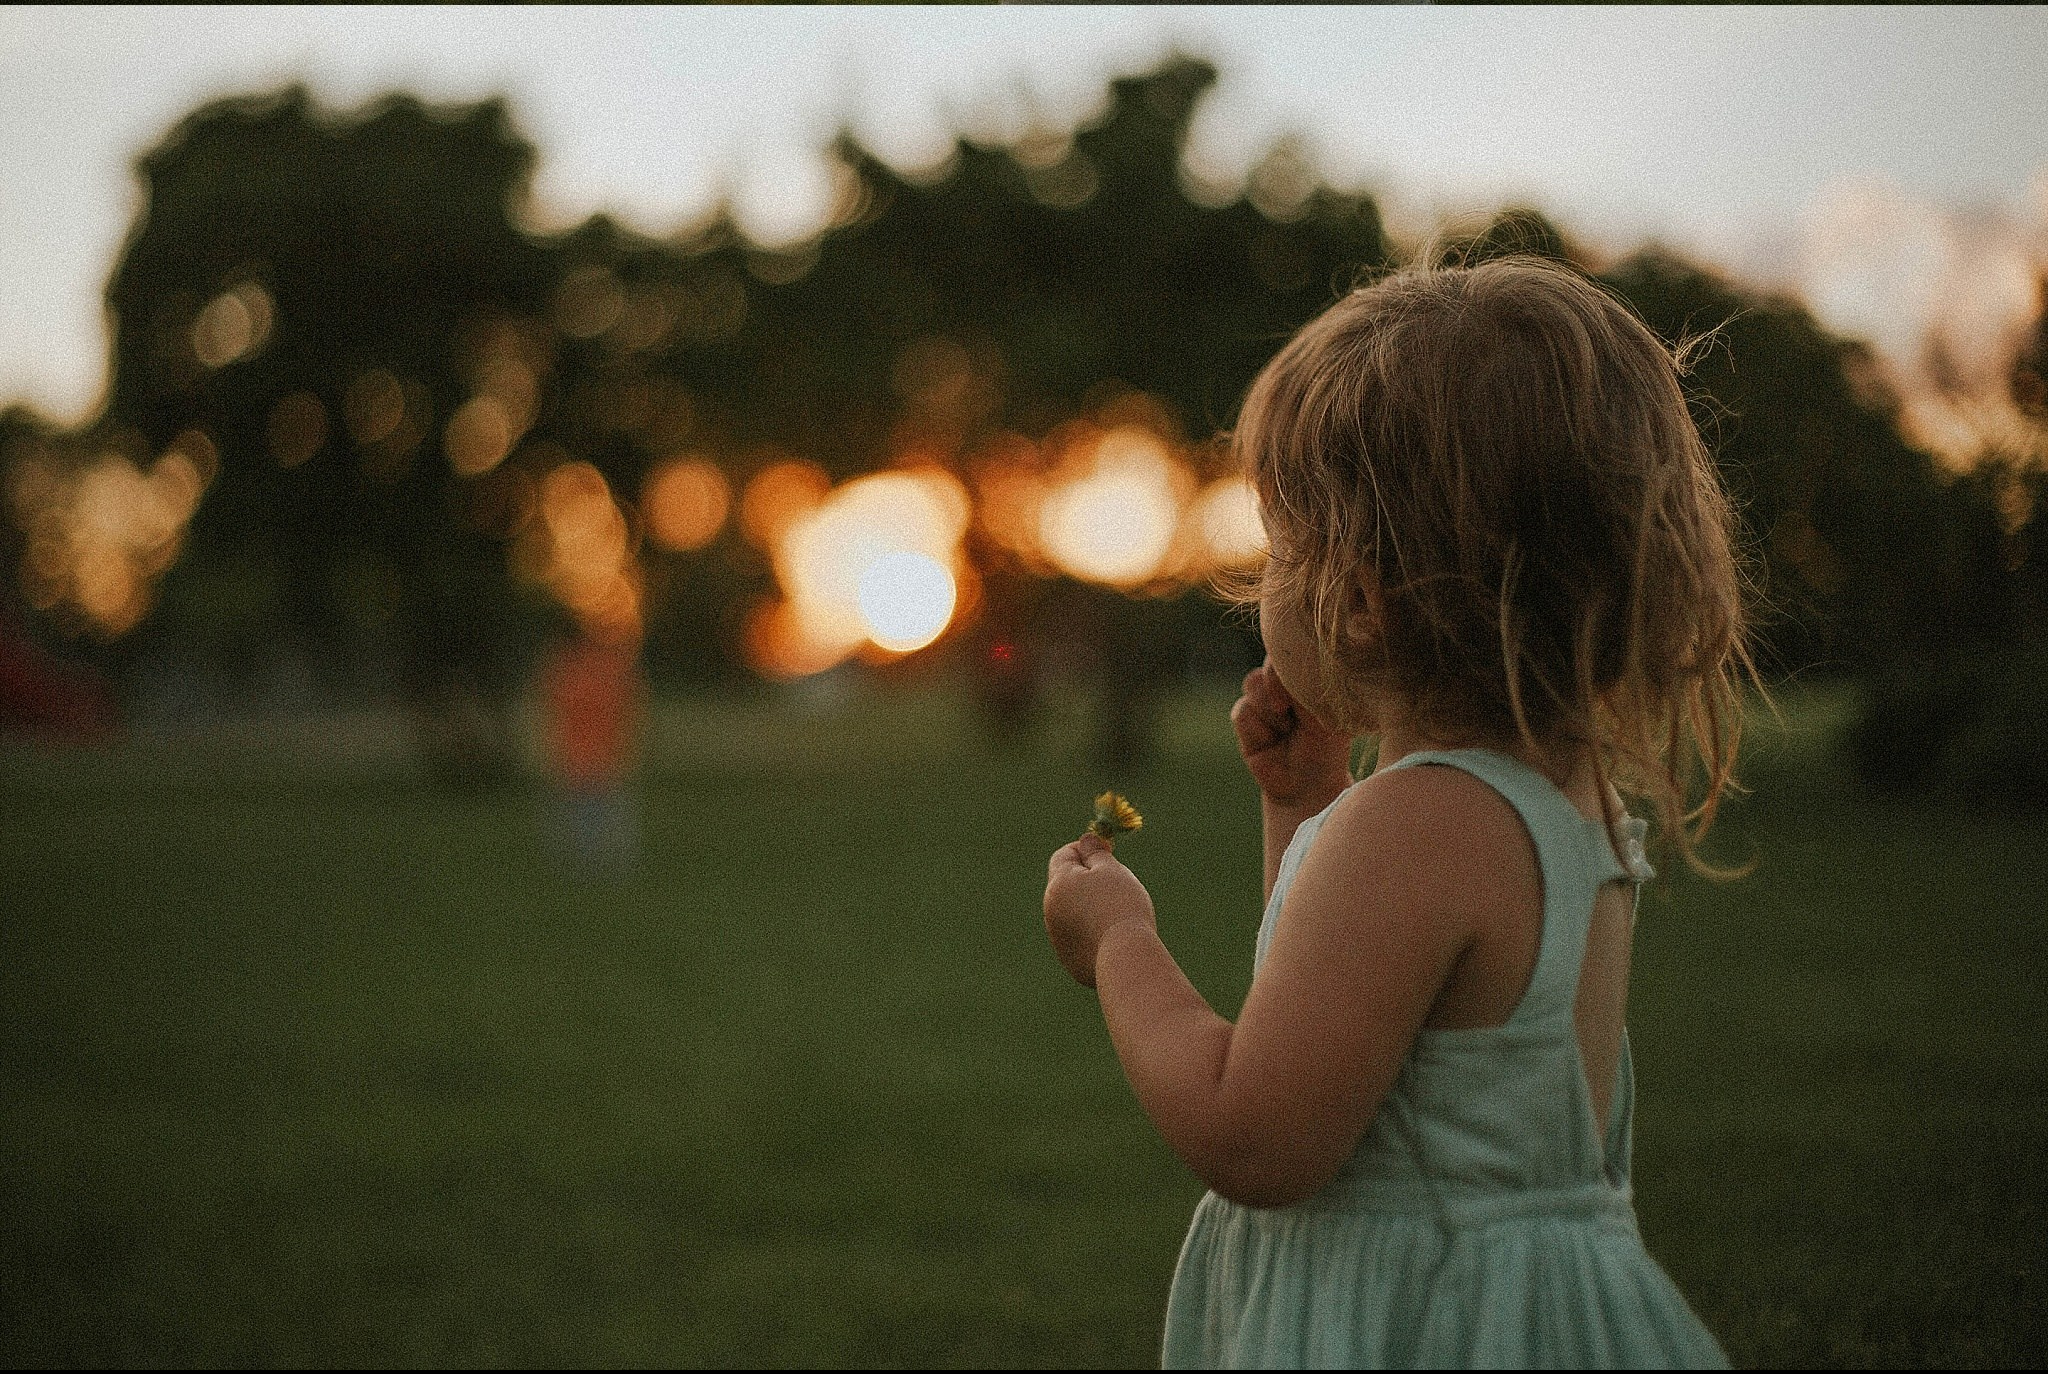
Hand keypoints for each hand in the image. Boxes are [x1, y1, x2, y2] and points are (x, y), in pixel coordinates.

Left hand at [1044, 834, 1155, 987]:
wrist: (1124, 958)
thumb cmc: (1120, 906)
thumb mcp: (1111, 870)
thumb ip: (1095, 853)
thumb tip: (1086, 840)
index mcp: (1058, 884)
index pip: (1063, 856)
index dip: (1085, 849)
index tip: (1108, 852)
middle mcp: (1051, 911)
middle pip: (1067, 886)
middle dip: (1089, 880)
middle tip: (1118, 883)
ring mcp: (1059, 938)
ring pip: (1074, 913)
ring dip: (1091, 908)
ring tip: (1119, 914)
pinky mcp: (1070, 960)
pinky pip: (1081, 938)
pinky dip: (1094, 933)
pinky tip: (1114, 937)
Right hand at [1230, 660, 1353, 805]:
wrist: (1306, 787)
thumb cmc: (1325, 749)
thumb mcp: (1321, 713)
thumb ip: (1300, 685)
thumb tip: (1275, 668)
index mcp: (1306, 677)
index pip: (1290, 650)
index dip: (1287, 665)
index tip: (1298, 687)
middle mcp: (1283, 683)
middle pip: (1267, 663)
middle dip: (1277, 688)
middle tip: (1290, 713)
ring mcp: (1263, 699)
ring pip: (1252, 684)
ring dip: (1270, 713)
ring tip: (1287, 732)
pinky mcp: (1245, 719)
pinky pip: (1242, 712)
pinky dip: (1258, 730)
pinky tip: (1270, 743)